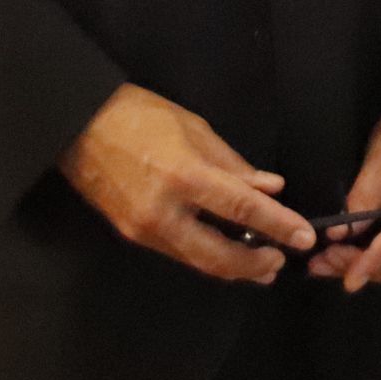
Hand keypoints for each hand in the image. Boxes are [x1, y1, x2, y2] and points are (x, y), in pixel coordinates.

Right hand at [60, 83, 313, 282]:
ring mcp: (144, 229)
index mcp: (184, 176)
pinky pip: (177, 251)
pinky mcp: (131, 235)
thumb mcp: (194, 128)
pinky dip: (205, 253)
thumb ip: (233, 164)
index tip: (304, 236)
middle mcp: (163, 212)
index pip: (242, 208)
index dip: (277, 225)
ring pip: (196, 260)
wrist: (77, 124)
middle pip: (218, 254)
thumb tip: (269, 187)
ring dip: (231, 265)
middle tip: (281, 261)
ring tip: (260, 264)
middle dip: (254, 264)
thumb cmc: (139, 114)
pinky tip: (223, 249)